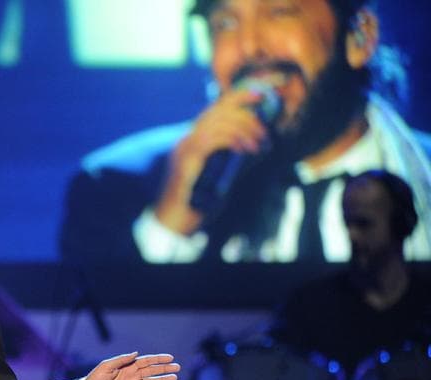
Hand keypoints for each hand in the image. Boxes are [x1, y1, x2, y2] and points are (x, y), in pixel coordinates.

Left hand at [83, 352, 179, 379]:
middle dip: (164, 368)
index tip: (170, 357)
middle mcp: (132, 374)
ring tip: (175, 378)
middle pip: (152, 370)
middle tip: (177, 367)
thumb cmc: (95, 378)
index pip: (146, 360)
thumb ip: (121, 360)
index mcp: (127, 365)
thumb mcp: (106, 366)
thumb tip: (136, 353)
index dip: (158, 359)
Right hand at [154, 88, 268, 233]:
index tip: (262, 95)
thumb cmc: (198, 202)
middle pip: (218, 110)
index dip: (239, 96)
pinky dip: (235, 140)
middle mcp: (188, 138)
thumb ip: (236, 156)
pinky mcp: (187, 156)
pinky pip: (214, 138)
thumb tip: (260, 142)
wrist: (177, 219)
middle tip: (266, 132)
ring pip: (218, 122)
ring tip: (261, 145)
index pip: (216, 108)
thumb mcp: (223, 174)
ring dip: (245, 130)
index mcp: (194, 139)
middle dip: (247, 113)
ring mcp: (185, 146)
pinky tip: (248, 150)